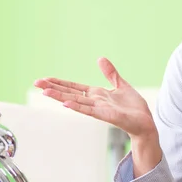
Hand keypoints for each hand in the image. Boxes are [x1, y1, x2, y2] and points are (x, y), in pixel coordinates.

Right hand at [34, 57, 157, 140]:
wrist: (145, 122)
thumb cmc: (133, 108)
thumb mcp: (120, 85)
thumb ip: (110, 73)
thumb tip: (100, 58)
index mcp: (97, 95)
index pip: (74, 87)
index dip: (59, 82)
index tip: (44, 79)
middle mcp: (95, 102)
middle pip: (70, 93)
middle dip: (53, 88)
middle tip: (36, 83)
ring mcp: (99, 109)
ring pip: (76, 102)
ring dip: (60, 97)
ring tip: (45, 92)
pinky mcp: (107, 115)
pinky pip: (90, 110)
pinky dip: (77, 107)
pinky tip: (66, 104)